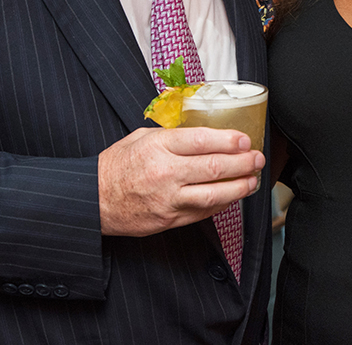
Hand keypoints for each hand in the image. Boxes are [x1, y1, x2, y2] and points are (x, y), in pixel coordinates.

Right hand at [98, 126, 263, 236]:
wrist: (94, 200)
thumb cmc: (116, 166)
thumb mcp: (140, 137)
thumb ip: (171, 134)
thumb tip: (201, 131)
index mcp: (158, 147)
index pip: (201, 141)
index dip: (228, 140)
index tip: (244, 139)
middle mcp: (166, 173)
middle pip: (214, 167)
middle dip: (242, 163)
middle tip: (256, 158)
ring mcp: (169, 199)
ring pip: (214, 194)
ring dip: (239, 187)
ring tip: (252, 180)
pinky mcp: (170, 220)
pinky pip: (203, 212)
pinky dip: (222, 204)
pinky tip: (232, 196)